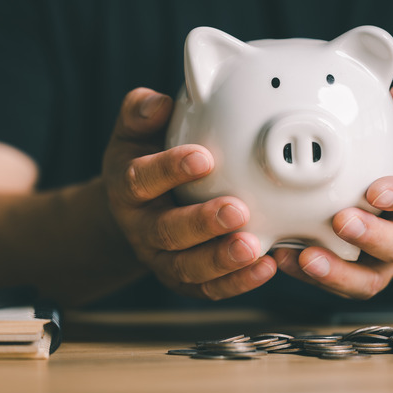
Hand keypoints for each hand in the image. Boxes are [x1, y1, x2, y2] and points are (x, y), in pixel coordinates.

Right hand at [102, 88, 276, 299]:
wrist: (136, 210)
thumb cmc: (144, 160)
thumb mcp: (134, 133)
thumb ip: (142, 113)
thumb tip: (160, 103)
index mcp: (126, 188)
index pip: (141, 179)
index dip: (169, 170)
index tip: (204, 158)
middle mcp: (140, 228)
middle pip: (165, 231)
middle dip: (201, 223)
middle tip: (237, 210)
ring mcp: (161, 258)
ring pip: (186, 267)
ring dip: (220, 260)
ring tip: (253, 247)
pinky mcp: (184, 280)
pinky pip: (208, 289)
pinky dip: (236, 283)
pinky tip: (266, 267)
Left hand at [274, 82, 392, 298]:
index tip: (377, 189)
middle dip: (370, 236)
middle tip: (341, 221)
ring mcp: (382, 261)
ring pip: (368, 278)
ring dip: (338, 270)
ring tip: (306, 256)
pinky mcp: (356, 275)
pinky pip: (339, 285)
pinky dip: (312, 276)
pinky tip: (286, 259)